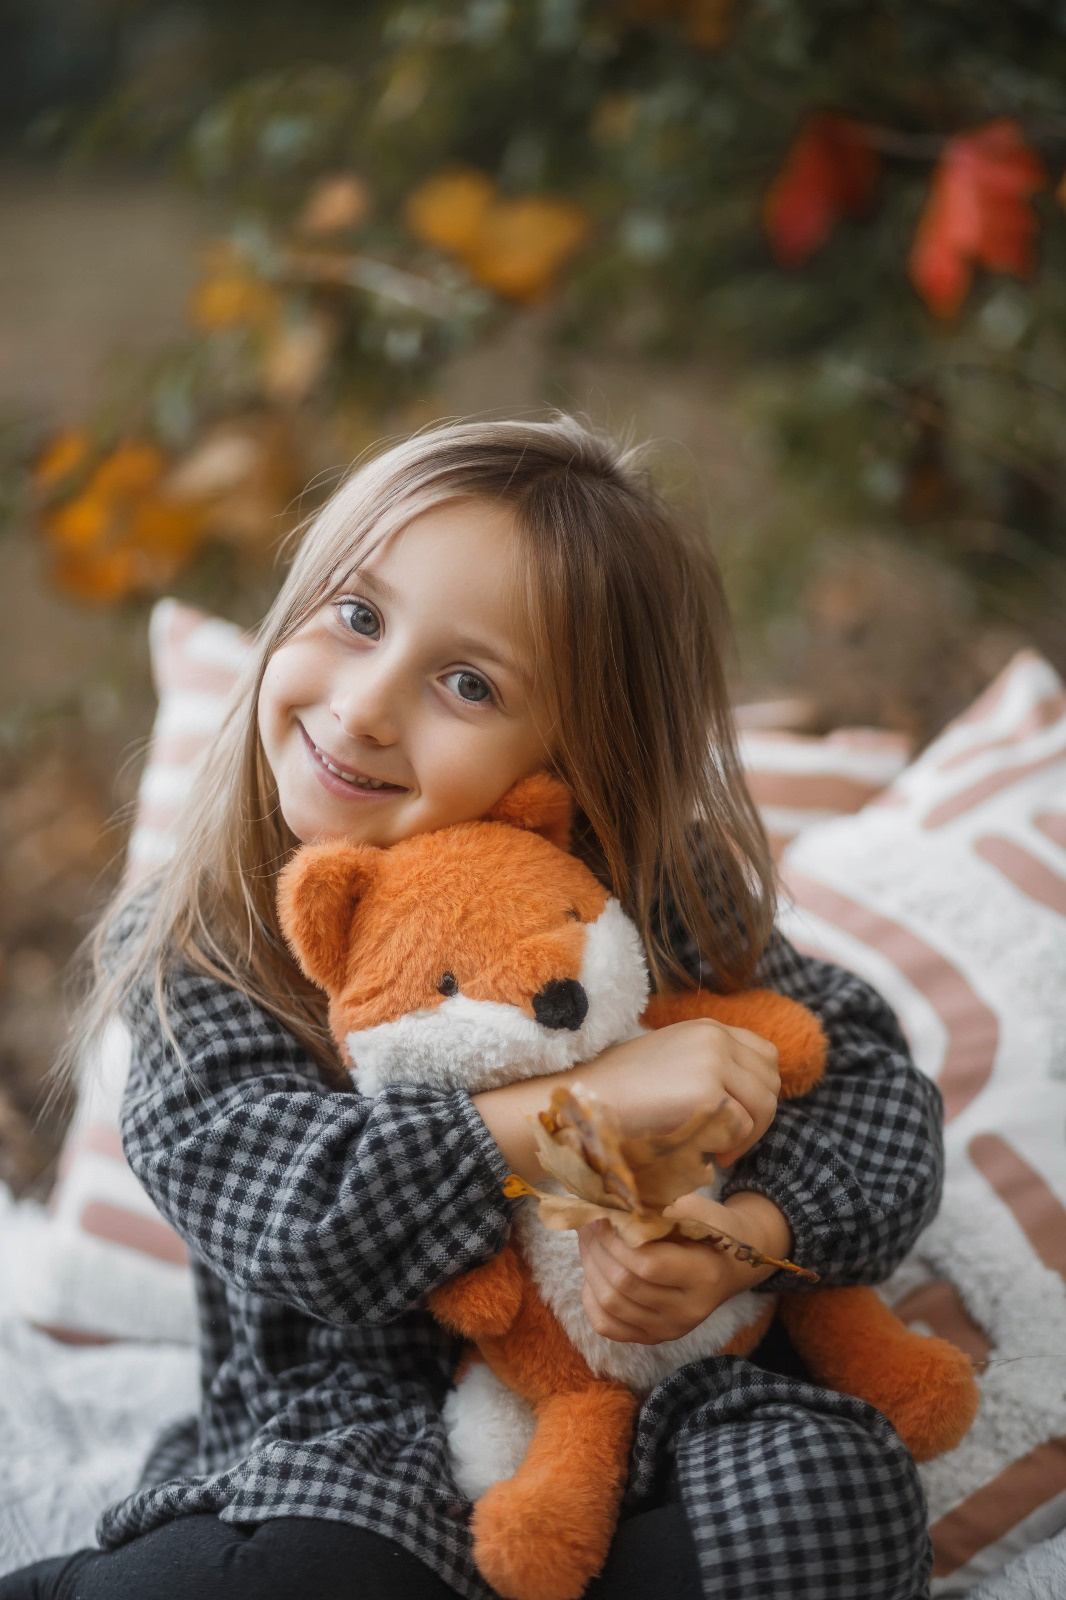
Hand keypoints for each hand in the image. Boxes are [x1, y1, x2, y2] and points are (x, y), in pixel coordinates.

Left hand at [577, 1190, 791, 1344]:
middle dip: (597, 1249)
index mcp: (704, 1274)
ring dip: (590, 1268)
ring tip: (587, 1242)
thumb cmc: (710, 1228)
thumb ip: (654, 1209)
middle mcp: (688, 1310)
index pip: (648, 1264)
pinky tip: (593, 1273)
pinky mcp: (653, 1337)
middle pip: (625, 1284)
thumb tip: (607, 1204)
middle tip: (588, 1223)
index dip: (615, 1239)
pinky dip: (591, 1298)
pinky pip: (608, 1326)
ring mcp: (669, 1329)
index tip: (601, 1215)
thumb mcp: (692, 1209)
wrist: (730, 1266)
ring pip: (611, 1304)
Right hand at [578, 1019, 780, 1167]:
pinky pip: (741, 1125)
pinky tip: (705, 1152)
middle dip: (759, 1119)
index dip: (759, 1093)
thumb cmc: (622, 1091)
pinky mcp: (707, 1092)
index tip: (738, 1119)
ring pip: (763, 1105)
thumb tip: (747, 1099)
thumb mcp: (672, 1061)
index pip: (766, 1056)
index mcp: (708, 1028)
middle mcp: (715, 1038)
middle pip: (770, 1082)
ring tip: (719, 1151)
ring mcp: (713, 1062)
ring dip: (747, 1135)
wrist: (587, 1098)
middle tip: (729, 1144)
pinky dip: (728, 1144)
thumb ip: (709, 1067)